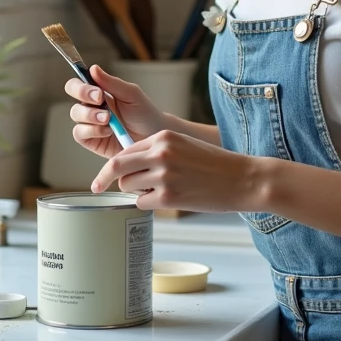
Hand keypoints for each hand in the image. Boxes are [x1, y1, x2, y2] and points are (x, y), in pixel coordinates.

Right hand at [65, 65, 166, 159]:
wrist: (153, 136)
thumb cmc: (144, 113)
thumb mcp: (131, 94)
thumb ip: (112, 83)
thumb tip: (93, 68)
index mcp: (99, 91)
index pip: (79, 82)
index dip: (82, 85)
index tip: (98, 92)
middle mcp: (91, 105)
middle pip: (72, 93)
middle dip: (83, 95)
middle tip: (101, 101)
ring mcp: (90, 122)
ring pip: (75, 114)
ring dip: (90, 115)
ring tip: (108, 119)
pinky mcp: (91, 140)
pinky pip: (79, 133)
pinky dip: (92, 131)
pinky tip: (108, 131)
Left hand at [90, 130, 261, 213]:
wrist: (243, 179)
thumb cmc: (216, 164)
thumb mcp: (185, 146)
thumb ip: (158, 151)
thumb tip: (130, 165)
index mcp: (164, 137)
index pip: (125, 149)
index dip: (113, 163)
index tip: (103, 174)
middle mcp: (161, 153)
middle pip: (117, 166)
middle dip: (106, 178)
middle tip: (97, 187)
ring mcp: (164, 175)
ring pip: (128, 185)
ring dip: (136, 191)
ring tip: (159, 191)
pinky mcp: (169, 197)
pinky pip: (141, 202)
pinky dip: (148, 203)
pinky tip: (168, 199)